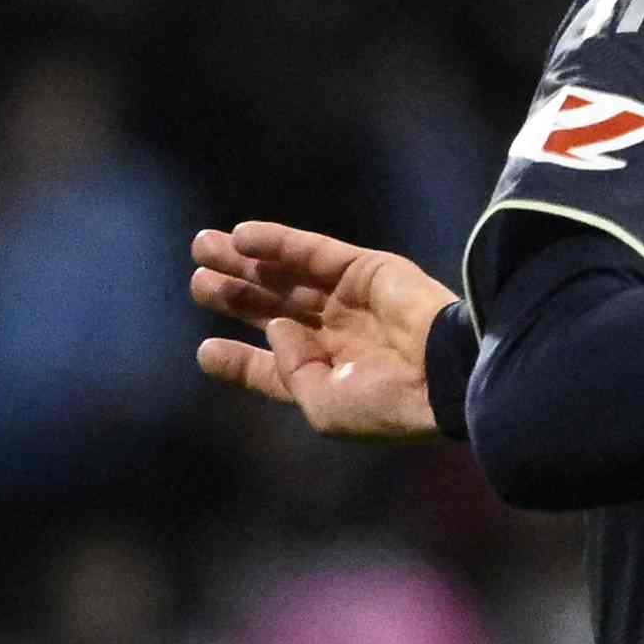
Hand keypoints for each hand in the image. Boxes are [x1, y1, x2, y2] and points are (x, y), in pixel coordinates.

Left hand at [189, 220, 457, 440]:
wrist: (445, 372)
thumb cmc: (386, 404)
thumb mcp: (323, 408)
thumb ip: (291, 371)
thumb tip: (276, 326)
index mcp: (332, 381)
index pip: (277, 368)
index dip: (240, 361)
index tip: (206, 351)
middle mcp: (340, 340)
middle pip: (274, 313)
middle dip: (236, 298)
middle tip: (198, 284)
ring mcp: (353, 302)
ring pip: (286, 277)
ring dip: (244, 263)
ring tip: (202, 248)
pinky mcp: (366, 269)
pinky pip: (312, 250)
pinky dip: (276, 240)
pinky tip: (241, 236)